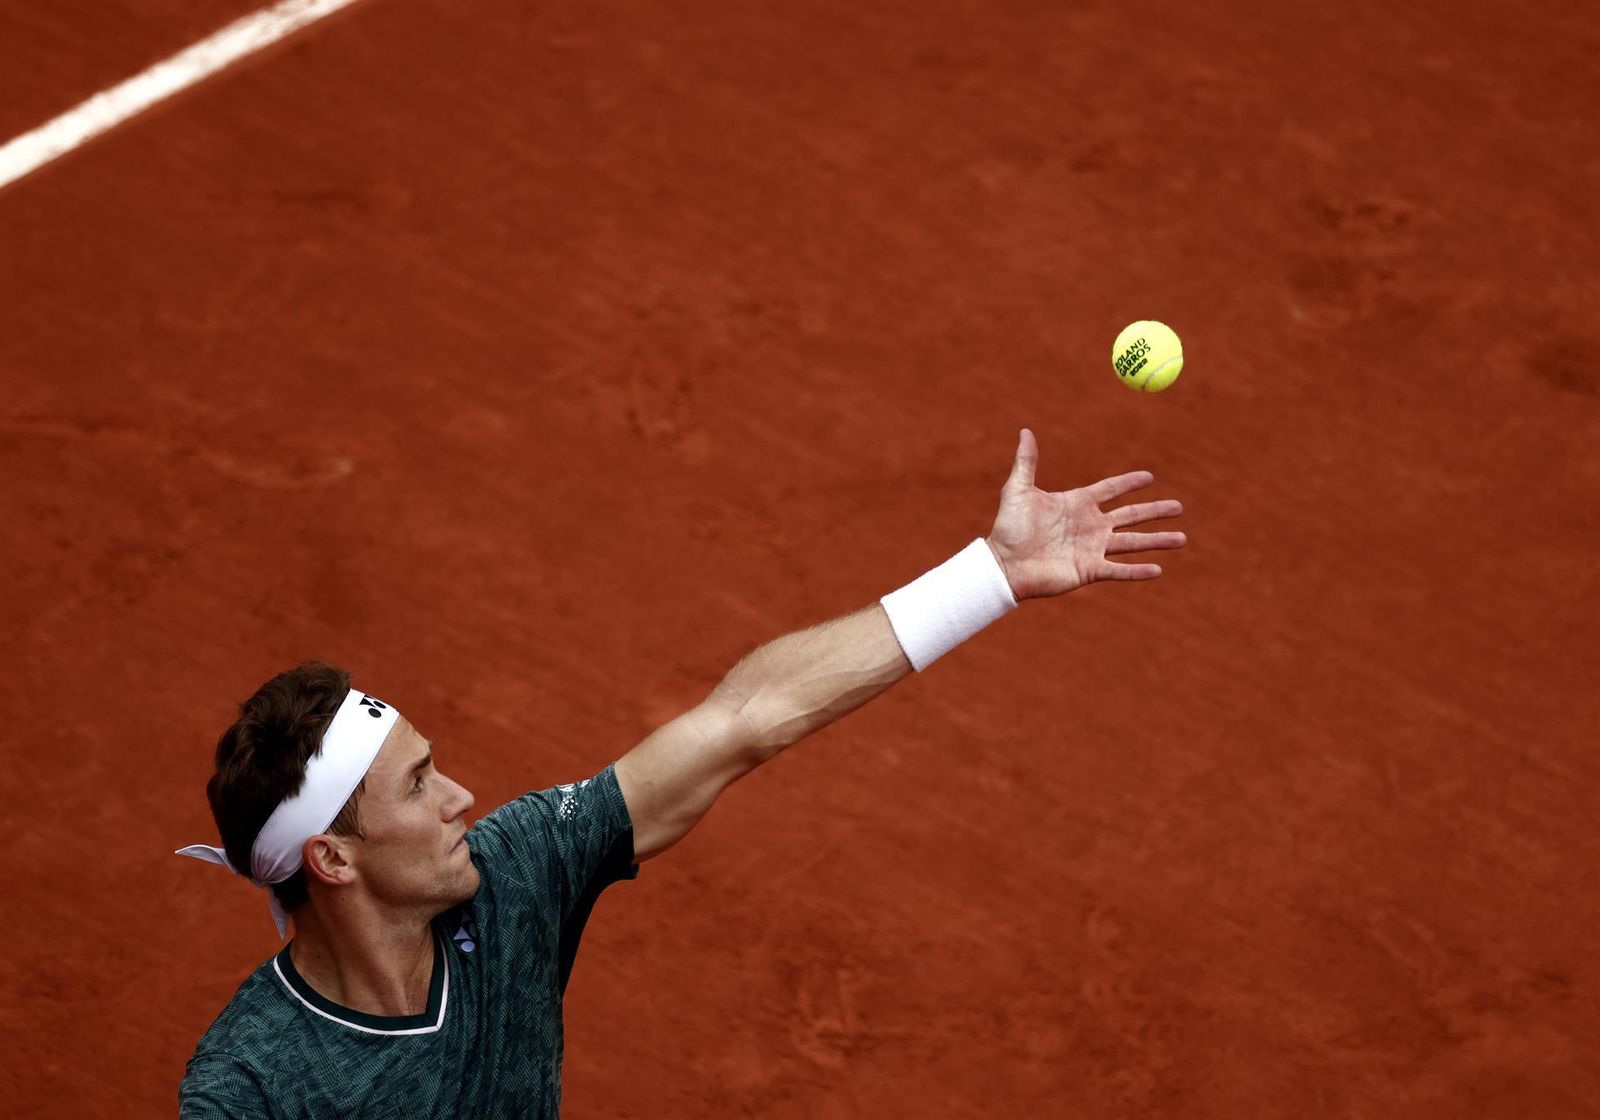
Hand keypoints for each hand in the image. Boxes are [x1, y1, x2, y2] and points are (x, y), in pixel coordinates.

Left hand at [985, 428, 1185, 600]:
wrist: (1003, 564)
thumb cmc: (1009, 528)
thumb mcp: (1018, 490)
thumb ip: (1026, 462)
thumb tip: (1026, 431)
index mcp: (1077, 504)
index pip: (1111, 490)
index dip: (1129, 483)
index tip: (1149, 477)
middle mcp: (1090, 525)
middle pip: (1131, 516)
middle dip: (1156, 511)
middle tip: (1179, 507)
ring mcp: (1092, 548)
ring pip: (1133, 543)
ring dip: (1157, 541)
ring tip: (1182, 539)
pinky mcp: (1089, 570)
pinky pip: (1119, 569)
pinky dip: (1137, 570)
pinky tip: (1158, 569)